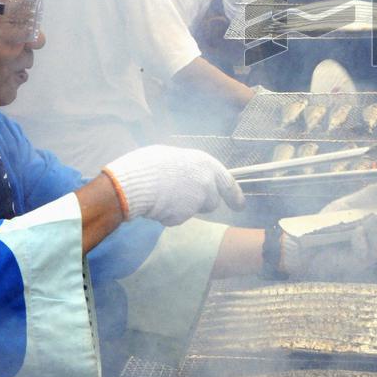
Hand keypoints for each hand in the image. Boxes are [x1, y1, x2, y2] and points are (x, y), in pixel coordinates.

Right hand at [103, 146, 244, 225]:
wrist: (135, 182)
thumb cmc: (149, 164)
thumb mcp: (174, 157)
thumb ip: (188, 168)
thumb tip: (188, 175)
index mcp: (206, 164)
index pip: (228, 182)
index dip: (235, 195)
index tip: (241, 206)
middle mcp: (207, 182)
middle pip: (212, 202)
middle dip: (200, 203)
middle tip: (183, 200)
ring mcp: (197, 200)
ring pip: (194, 211)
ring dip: (184, 209)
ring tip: (163, 197)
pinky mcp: (184, 216)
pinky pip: (176, 218)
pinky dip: (168, 215)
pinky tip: (156, 205)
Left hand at [278, 182, 376, 275]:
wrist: (302, 240)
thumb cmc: (325, 224)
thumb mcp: (349, 205)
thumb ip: (370, 196)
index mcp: (370, 235)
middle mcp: (368, 248)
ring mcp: (360, 258)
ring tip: (370, 220)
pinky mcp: (351, 264)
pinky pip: (365, 255)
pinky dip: (362, 241)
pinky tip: (356, 232)